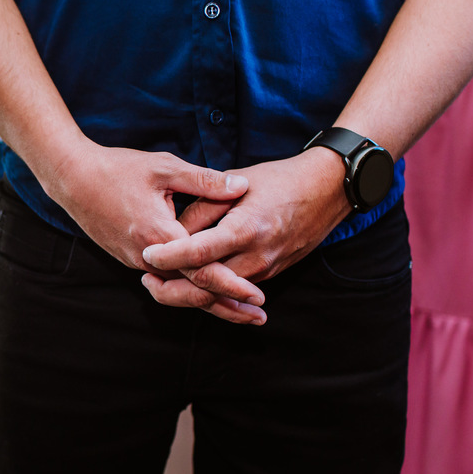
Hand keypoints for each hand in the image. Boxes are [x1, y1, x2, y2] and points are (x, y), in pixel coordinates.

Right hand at [43, 141, 264, 320]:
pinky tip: (208, 289)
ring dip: (209, 301)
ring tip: (239, 310)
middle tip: (259, 318)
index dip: (232, 286)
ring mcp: (136, 261)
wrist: (73, 179)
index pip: (202, 271)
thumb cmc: (118, 169)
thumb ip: (205, 181)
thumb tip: (242, 186)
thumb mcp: (165, 168)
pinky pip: (164, 280)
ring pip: (178, 290)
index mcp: (159, 236)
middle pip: (192, 292)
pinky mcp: (129, 258)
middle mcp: (147, 257)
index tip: (258, 297)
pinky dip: (189, 289)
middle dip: (227, 306)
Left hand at [140, 148, 353, 320]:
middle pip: (206, 285)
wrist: (327, 191)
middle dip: (172, 287)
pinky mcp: (269, 274)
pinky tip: (186, 282)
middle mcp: (257, 256)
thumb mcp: (238, 182)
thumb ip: (204, 205)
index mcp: (246, 228)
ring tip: (157, 281)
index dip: (169, 256)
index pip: (199, 252)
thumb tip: (175, 229)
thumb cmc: (280, 180)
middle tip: (145, 278)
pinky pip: (232, 289)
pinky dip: (208, 289)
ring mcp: (265, 269)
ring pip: (218, 293)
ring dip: (187, 292)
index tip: (147, 254)